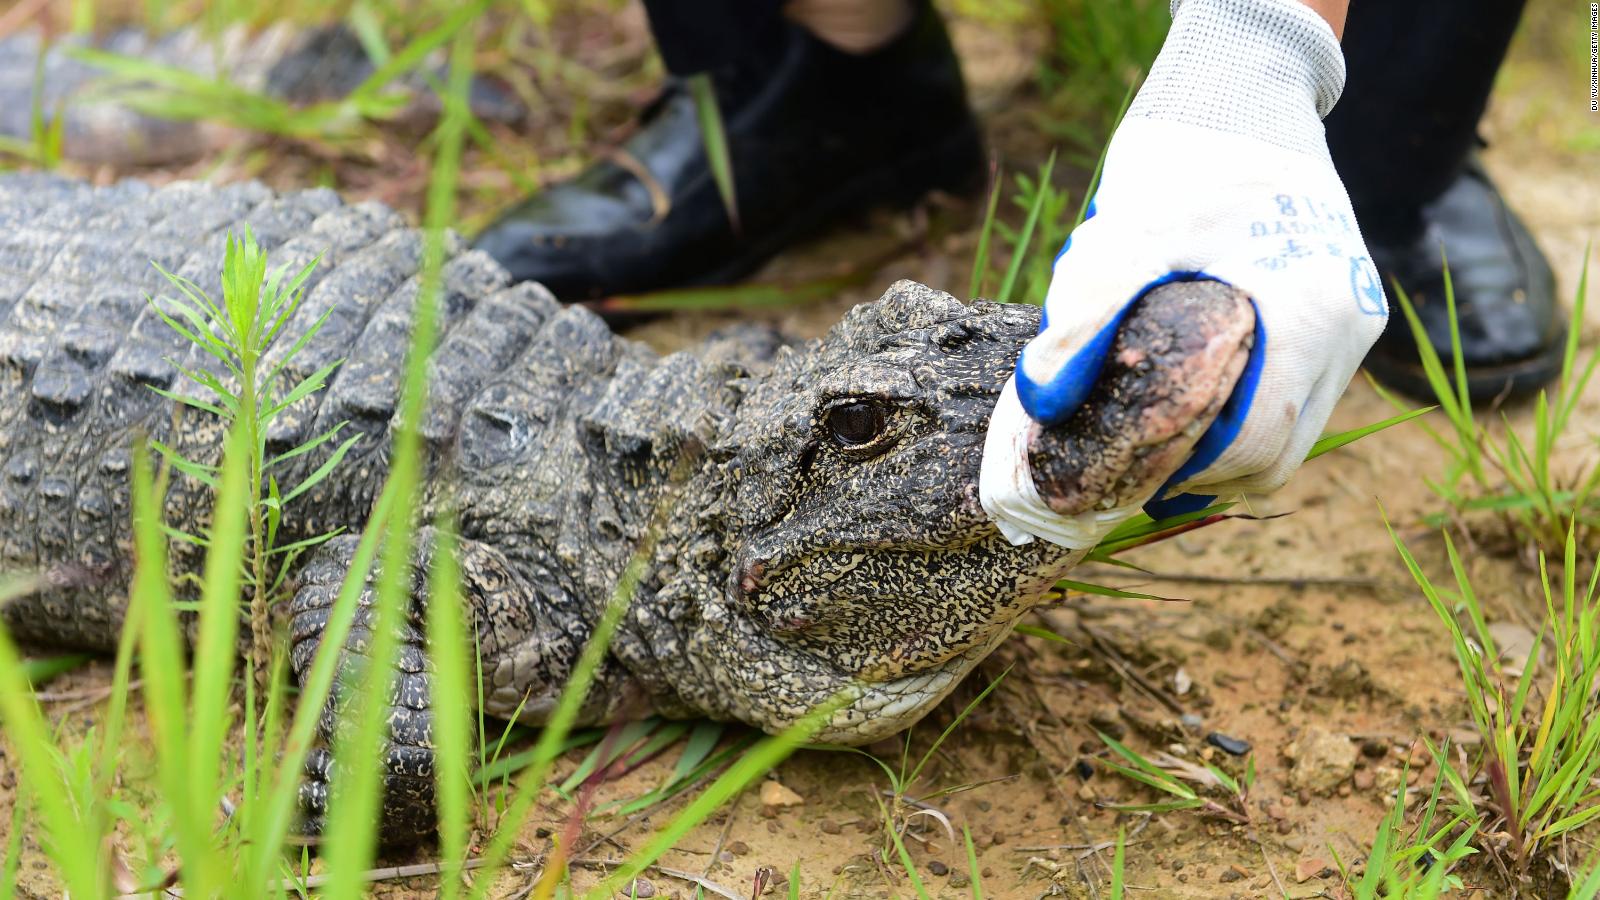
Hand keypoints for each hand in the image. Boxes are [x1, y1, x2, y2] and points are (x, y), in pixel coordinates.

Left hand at [980, 0, 1387, 548]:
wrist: (1245, 92)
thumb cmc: (1185, 159)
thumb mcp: (1123, 235)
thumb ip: (1083, 318)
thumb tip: (1043, 402)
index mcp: (1308, 313)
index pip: (1260, 441)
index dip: (1191, 476)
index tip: (1129, 480)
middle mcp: (1349, 325)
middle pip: (1284, 450)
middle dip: (1209, 476)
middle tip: (1135, 477)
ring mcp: (1355, 317)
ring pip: (1296, 427)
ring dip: (1229, 448)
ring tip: (1156, 447)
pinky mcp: (1344, 307)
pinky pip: (1300, 390)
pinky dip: (1248, 411)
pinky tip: (1189, 404)